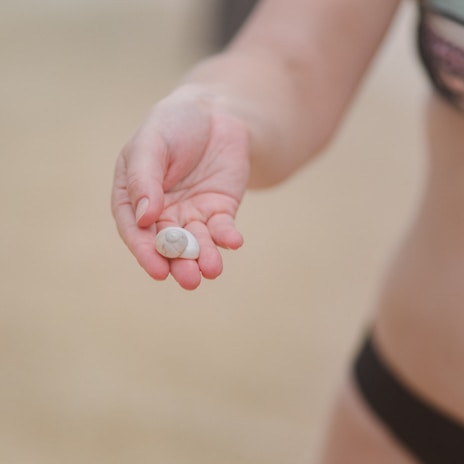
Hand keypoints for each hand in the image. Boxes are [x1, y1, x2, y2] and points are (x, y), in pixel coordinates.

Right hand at [111, 89, 249, 289]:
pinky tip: (233, 241)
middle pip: (167, 244)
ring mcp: (191, 214)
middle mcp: (161, 213)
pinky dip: (227, 237)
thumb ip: (143, 178)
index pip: (135, 230)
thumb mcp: (151, 143)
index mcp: (135, 198)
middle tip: (189, 279)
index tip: (157, 270)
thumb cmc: (173, 123)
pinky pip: (222, 229)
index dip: (144, 252)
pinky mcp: (218, 211)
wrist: (214, 113)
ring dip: (203, 257)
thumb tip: (145, 218)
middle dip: (178, 263)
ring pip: (196, 242)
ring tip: (212, 269)